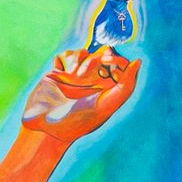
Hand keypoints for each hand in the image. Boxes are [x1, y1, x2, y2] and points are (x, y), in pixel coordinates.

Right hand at [18, 49, 139, 143]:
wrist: (44, 128)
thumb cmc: (78, 122)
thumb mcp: (105, 106)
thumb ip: (125, 86)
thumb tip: (137, 61)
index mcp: (107, 89)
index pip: (118, 64)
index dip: (116, 58)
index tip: (109, 62)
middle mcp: (93, 82)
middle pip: (100, 55)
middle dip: (94, 59)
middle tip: (85, 72)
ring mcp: (75, 76)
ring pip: (82, 53)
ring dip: (78, 60)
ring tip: (73, 77)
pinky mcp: (58, 73)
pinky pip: (65, 55)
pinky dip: (64, 61)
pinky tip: (60, 73)